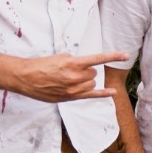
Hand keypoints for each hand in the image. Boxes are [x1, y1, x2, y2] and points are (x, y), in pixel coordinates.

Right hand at [10, 52, 124, 101]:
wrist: (26, 78)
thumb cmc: (41, 65)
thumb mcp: (60, 57)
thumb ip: (75, 61)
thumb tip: (85, 66)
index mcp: (72, 63)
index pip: (98, 58)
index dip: (113, 56)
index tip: (125, 55)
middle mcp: (75, 77)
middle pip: (93, 73)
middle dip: (86, 71)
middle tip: (71, 70)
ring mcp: (74, 89)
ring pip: (91, 83)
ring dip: (85, 80)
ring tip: (69, 79)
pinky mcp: (71, 97)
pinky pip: (91, 95)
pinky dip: (103, 94)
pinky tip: (112, 92)